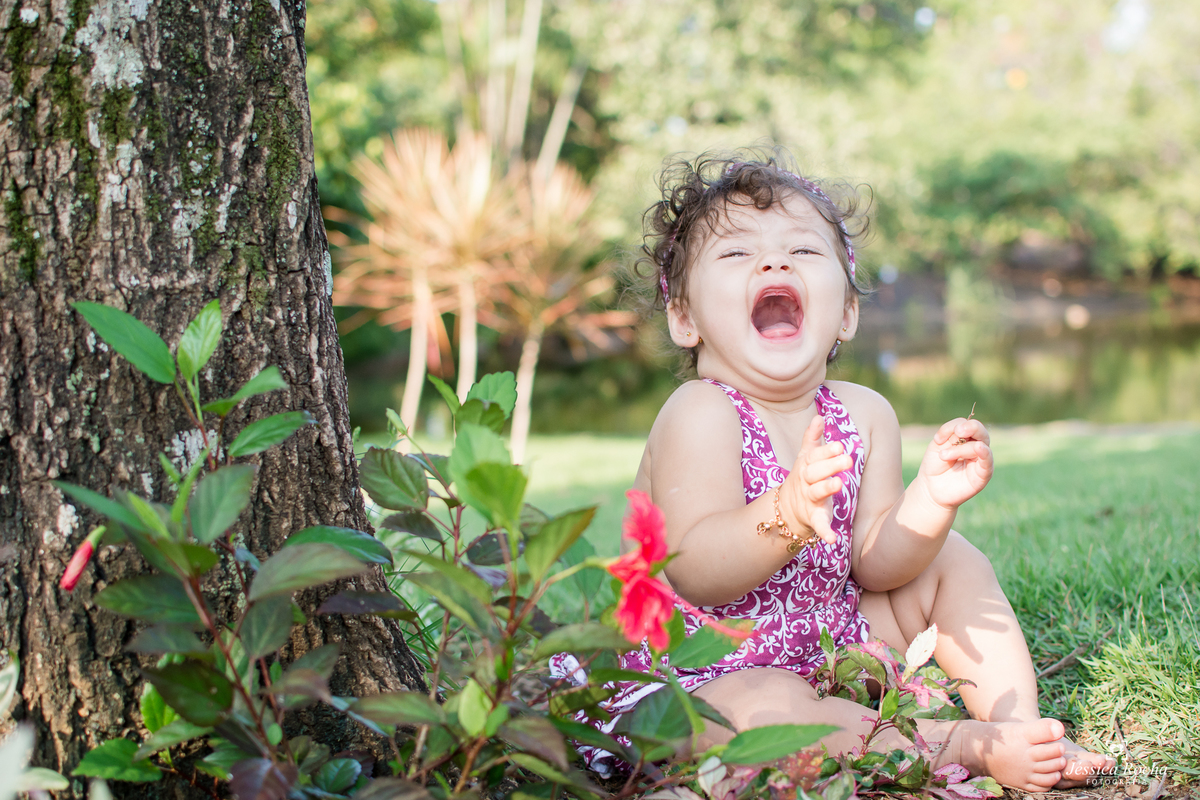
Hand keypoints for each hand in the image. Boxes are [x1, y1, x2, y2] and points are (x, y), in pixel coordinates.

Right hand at [779, 416, 853, 545]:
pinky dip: (825, 532)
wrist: (786, 509)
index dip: (827, 450)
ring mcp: (809, 500)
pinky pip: (819, 525)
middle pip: (815, 472)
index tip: (841, 444)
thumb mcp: (805, 457)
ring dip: (826, 488)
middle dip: (830, 465)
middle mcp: (806, 482)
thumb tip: (819, 416)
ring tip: (839, 484)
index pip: (815, 456)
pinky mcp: (813, 518)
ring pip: (816, 493)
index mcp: (806, 466)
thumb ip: (812, 438)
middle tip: (848, 458)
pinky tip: (834, 539)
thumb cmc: (804, 478)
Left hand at [917, 416, 993, 509]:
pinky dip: (985, 454)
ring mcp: (981, 460)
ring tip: (943, 456)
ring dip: (961, 449)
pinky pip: (988, 462)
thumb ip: (948, 433)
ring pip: (980, 445)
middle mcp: (976, 447)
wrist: (930, 488)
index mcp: (966, 438)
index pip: (967, 425)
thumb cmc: (935, 465)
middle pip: (981, 431)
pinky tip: (979, 449)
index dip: (954, 427)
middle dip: (971, 428)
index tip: (938, 438)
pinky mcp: (983, 475)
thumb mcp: (937, 445)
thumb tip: (959, 428)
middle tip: (958, 431)